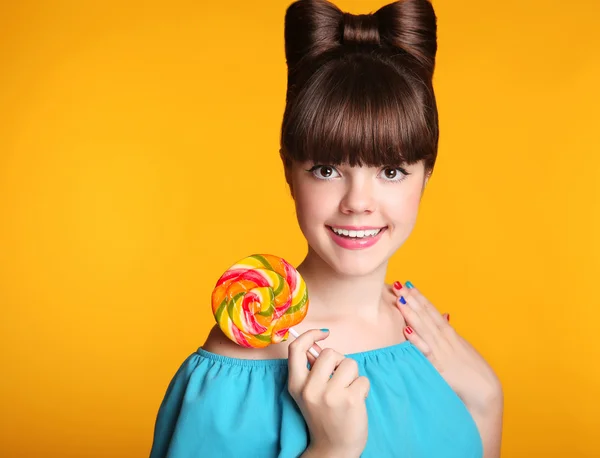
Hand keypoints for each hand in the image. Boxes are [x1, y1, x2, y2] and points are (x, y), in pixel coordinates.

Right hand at [288, 329, 369, 457]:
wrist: (334, 449)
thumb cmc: (324, 416)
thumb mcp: (307, 394)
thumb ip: (312, 370)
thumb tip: (320, 342)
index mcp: (296, 384)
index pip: (296, 349)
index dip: (310, 334)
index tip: (323, 334)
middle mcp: (311, 388)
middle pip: (330, 353)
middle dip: (339, 362)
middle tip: (339, 379)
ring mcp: (331, 395)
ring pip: (350, 364)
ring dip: (353, 376)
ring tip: (347, 392)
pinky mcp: (351, 400)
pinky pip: (363, 379)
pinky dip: (363, 389)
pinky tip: (356, 402)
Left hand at [391, 282, 502, 415]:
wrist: (485, 390)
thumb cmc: (472, 369)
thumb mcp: (461, 345)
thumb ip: (450, 332)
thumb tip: (445, 315)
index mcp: (449, 333)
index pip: (432, 311)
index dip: (420, 297)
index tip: (408, 285)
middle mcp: (445, 338)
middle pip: (426, 315)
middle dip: (411, 300)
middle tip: (398, 285)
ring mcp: (441, 351)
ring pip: (424, 328)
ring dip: (411, 314)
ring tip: (400, 300)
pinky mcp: (439, 366)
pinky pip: (425, 352)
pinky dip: (416, 340)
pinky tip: (406, 330)